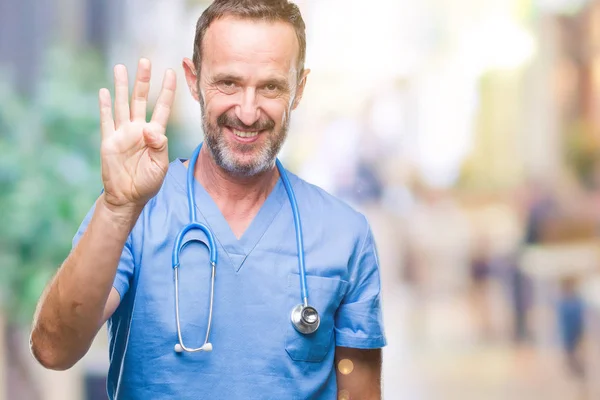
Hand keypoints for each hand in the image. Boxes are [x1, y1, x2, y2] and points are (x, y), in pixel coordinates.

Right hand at [99, 58, 175, 209]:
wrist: (127, 197)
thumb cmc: (147, 183)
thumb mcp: (159, 166)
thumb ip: (159, 146)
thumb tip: (150, 128)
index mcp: (155, 134)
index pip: (162, 107)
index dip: (166, 91)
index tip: (171, 73)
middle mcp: (138, 129)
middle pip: (140, 99)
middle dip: (143, 81)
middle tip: (145, 61)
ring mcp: (122, 134)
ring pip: (122, 104)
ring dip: (121, 86)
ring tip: (121, 67)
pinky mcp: (109, 141)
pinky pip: (106, 120)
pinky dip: (105, 106)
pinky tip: (105, 91)